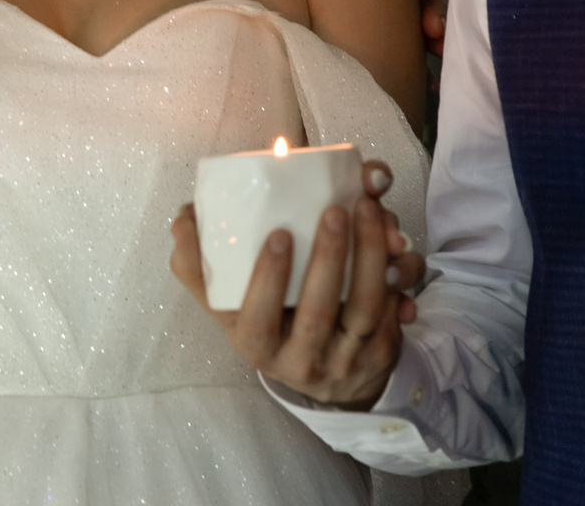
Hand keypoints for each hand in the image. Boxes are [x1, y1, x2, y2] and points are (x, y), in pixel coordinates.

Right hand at [170, 159, 424, 408]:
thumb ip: (198, 262)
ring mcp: (343, 359)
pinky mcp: (380, 353)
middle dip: (329, 257)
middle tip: (336, 208)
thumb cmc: (269, 321)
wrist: (323, 375)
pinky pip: (396, 313)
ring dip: (370, 257)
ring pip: (363, 309)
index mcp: (254, 342)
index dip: (268, 279)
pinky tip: (399, 246)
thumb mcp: (228, 303)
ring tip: (371, 210)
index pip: (257, 317)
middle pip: (317, 312)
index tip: (280, 235)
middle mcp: (298, 360)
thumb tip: (184, 215)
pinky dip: (400, 277)